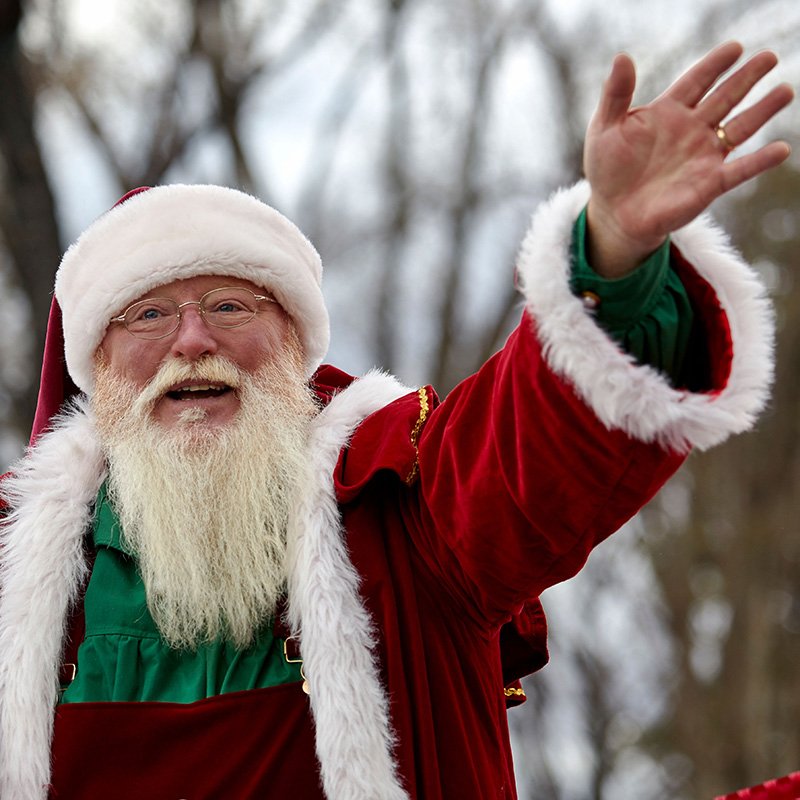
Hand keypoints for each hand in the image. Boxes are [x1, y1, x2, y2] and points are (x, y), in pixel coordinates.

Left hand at [584, 41, 793, 277]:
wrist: (614, 213)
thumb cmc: (607, 170)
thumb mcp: (603, 129)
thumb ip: (615, 94)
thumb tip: (621, 57)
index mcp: (668, 112)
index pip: (697, 81)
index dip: (715, 64)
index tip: (734, 47)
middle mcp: (692, 130)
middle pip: (725, 97)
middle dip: (747, 77)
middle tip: (769, 57)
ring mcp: (703, 156)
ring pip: (740, 127)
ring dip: (763, 110)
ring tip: (785, 91)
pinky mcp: (709, 184)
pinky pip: (740, 170)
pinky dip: (760, 161)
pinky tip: (781, 149)